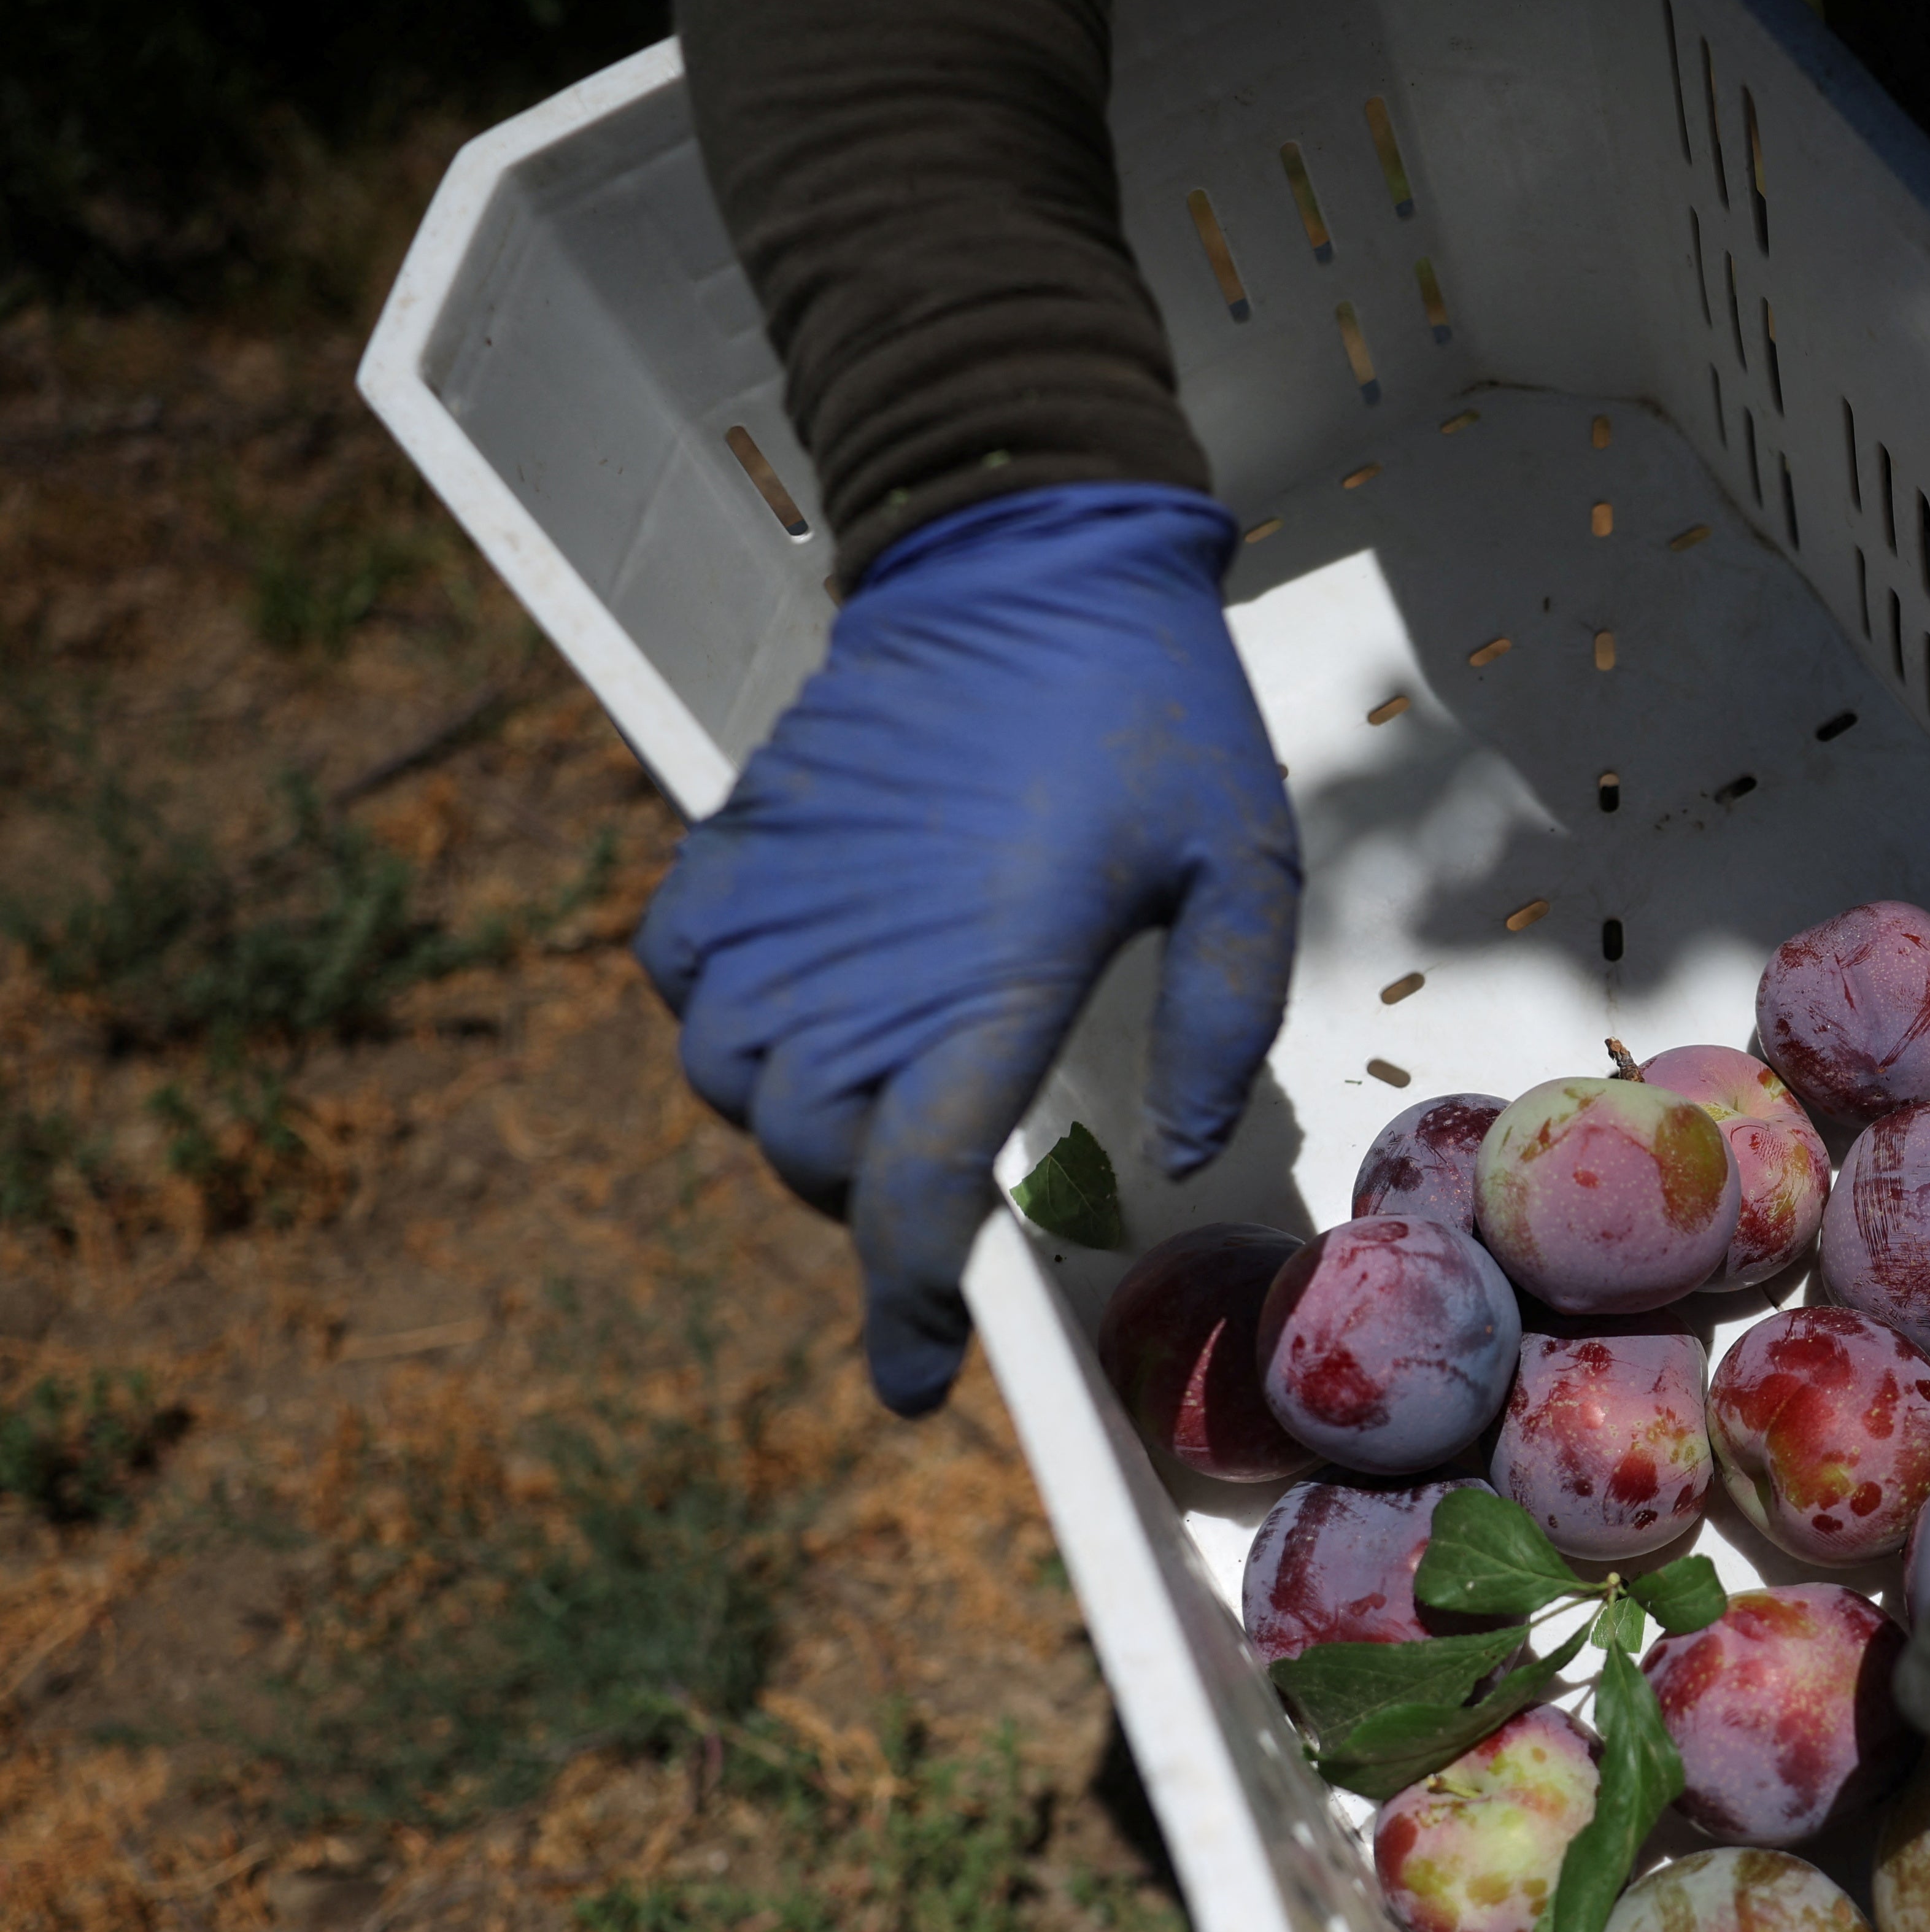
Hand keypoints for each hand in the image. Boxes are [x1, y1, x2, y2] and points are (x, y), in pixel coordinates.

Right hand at [635, 481, 1299, 1414]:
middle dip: (873, 1208)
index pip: (913, 1194)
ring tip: (887, 1096)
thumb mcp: (1247, 862)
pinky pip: (681, 980)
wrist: (1023, 553)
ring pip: (736, 1088)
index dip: (908, 1307)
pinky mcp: (736, 841)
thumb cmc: (1155, 710)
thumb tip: (1182, 1156)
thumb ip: (1229, 1021)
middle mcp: (860, 961)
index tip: (916, 1379)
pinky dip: (723, 1019)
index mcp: (989, 981)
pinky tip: (807, 1009)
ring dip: (798, 1123)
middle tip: (946, 1186)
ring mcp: (781, 901)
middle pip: (817, 1161)